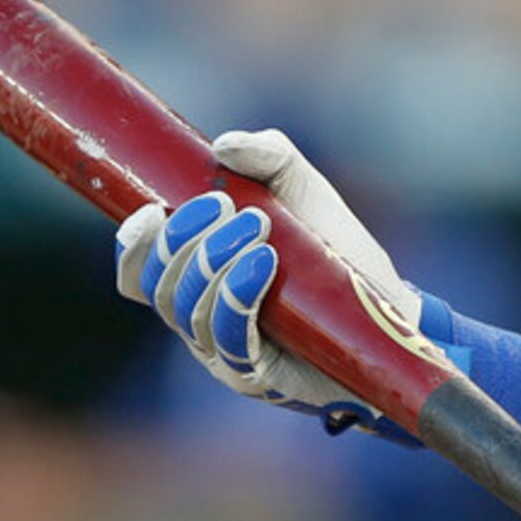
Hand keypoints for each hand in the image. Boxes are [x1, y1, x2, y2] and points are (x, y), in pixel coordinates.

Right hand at [112, 128, 419, 439]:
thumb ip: (269, 157)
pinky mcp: (257, 373)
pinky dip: (237, 296)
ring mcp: (223, 351)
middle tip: (226, 205)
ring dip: (214, 262)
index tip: (150, 211)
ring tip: (258, 225)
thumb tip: (224, 146)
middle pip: (159, 287)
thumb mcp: (303, 190)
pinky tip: (262, 263)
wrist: (387, 305)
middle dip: (184, 241)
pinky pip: (229, 340)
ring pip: (189, 312)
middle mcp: (198, 318)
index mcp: (194, 277)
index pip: (137, 272)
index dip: (132, 246)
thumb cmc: (332, 248)